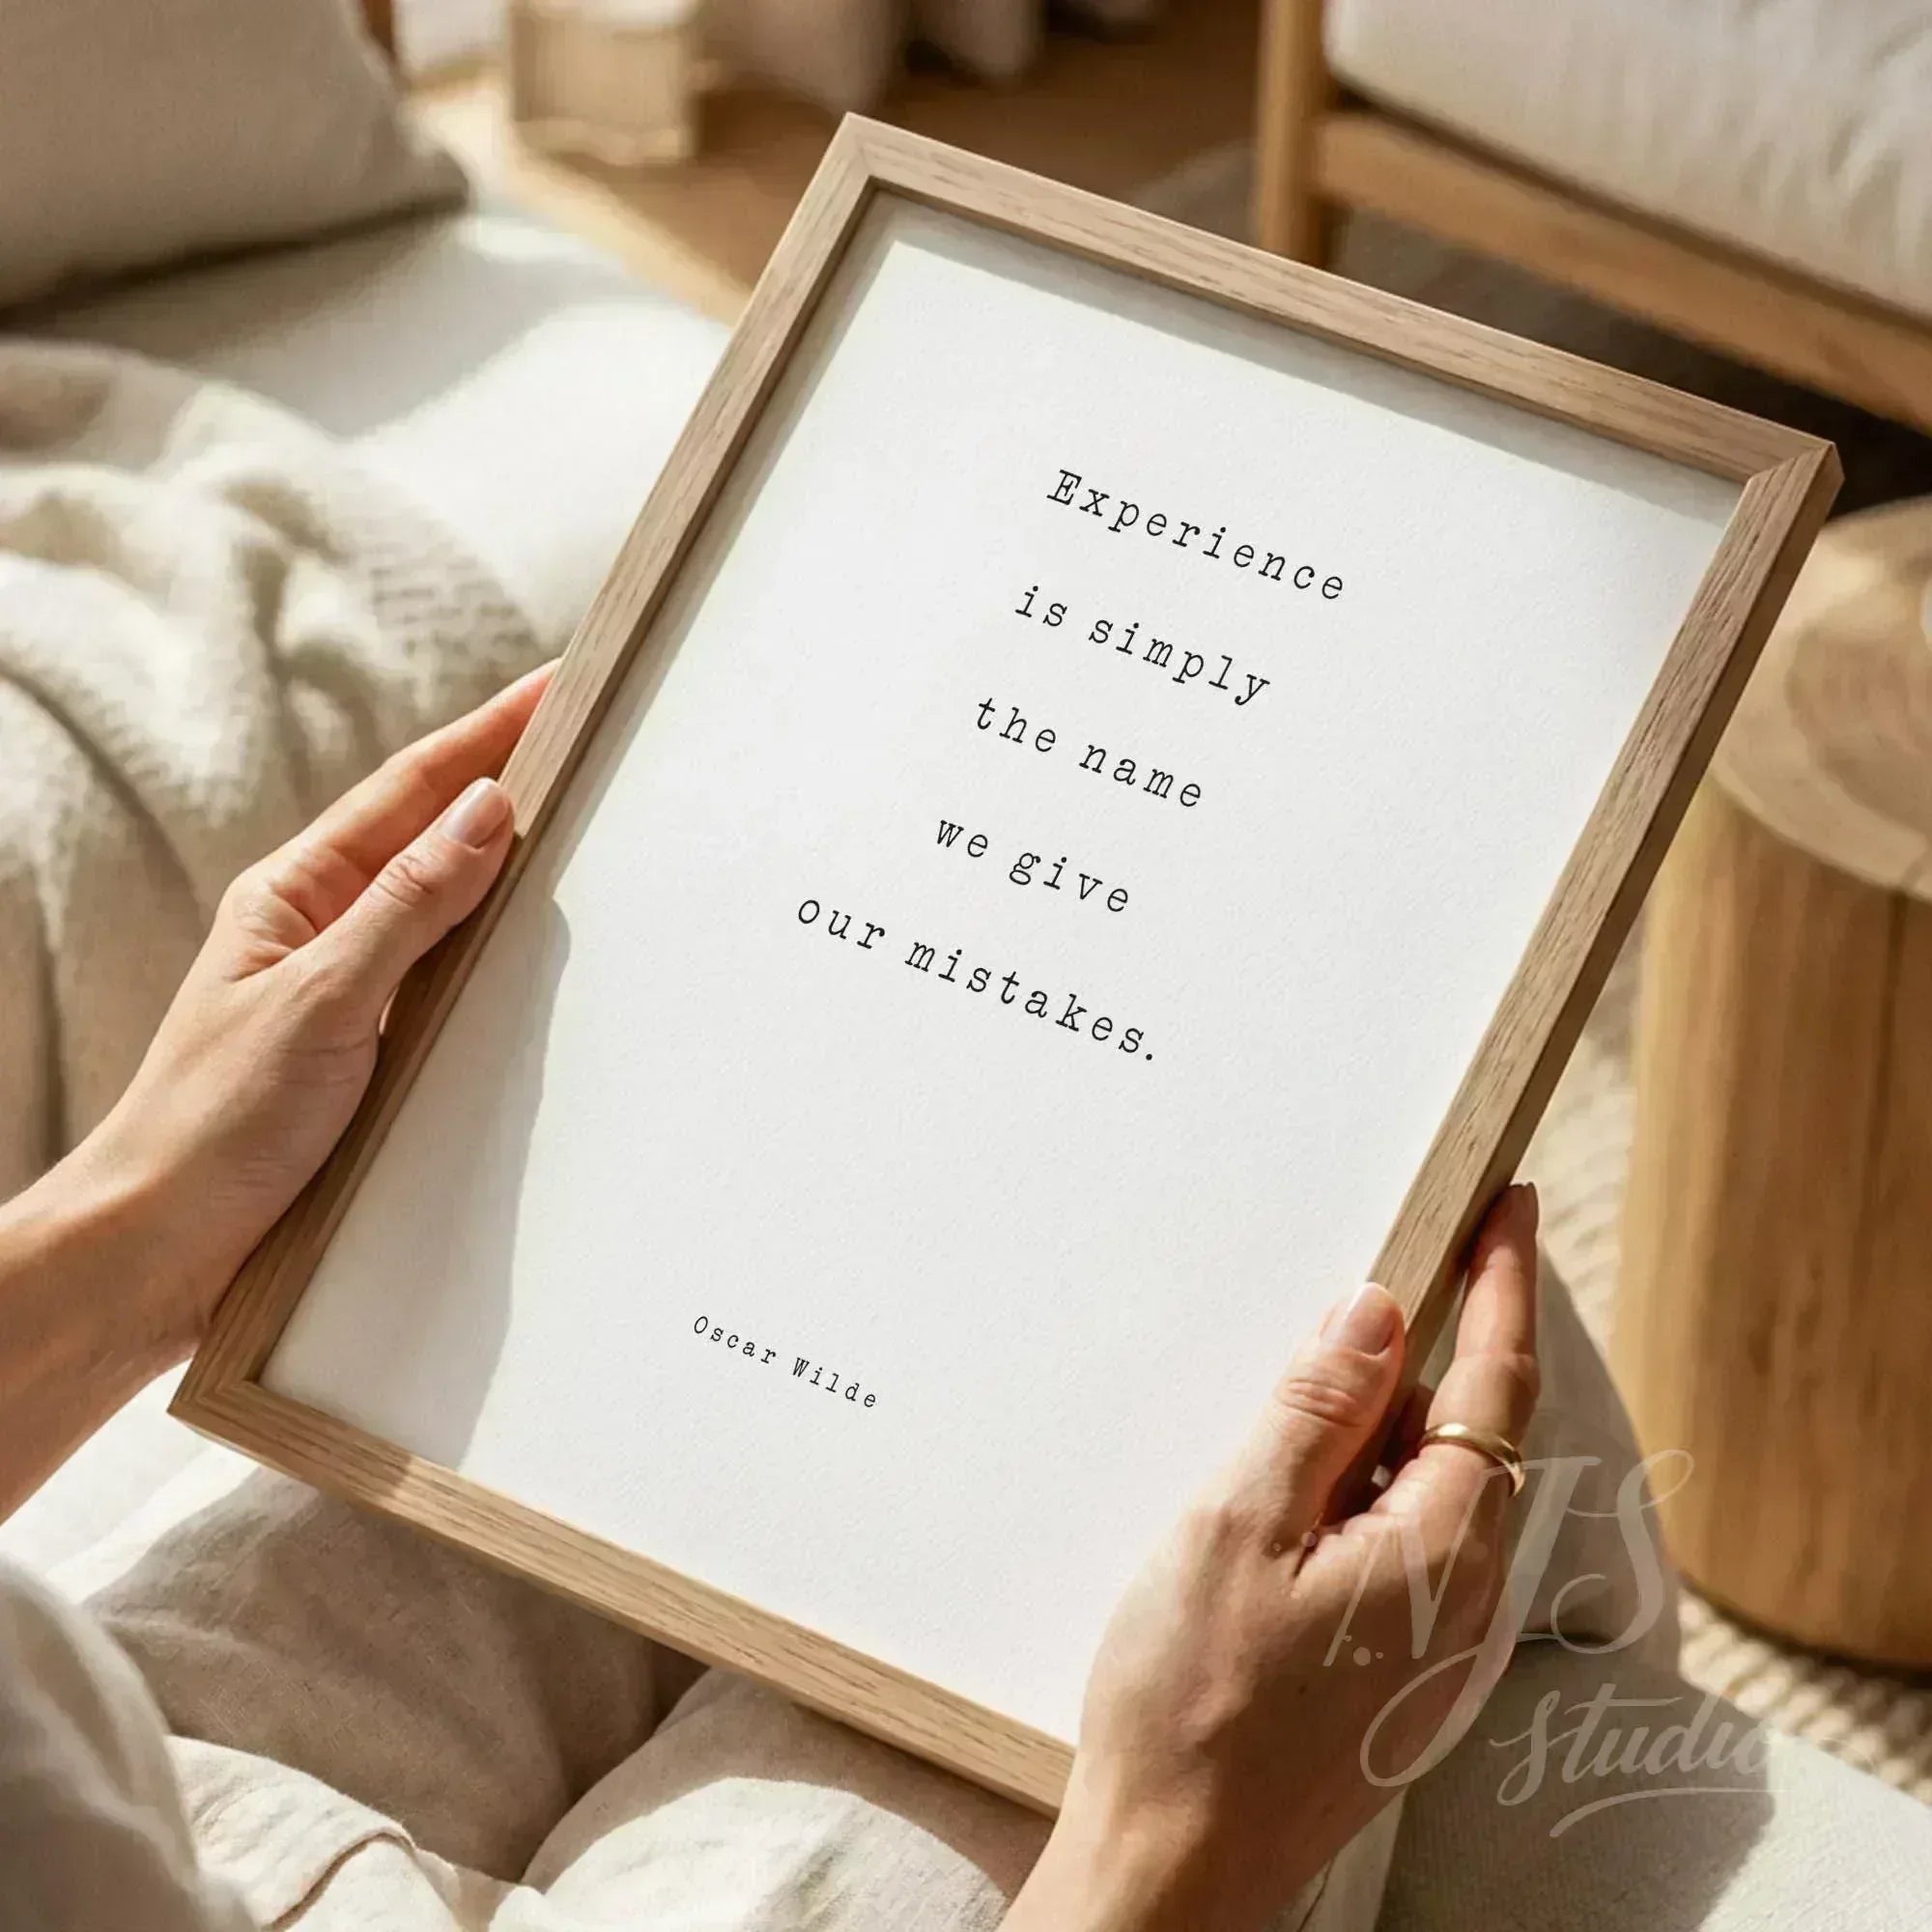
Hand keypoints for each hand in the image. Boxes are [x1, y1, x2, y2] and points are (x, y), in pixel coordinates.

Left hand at [77, 663, 554, 1360]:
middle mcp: (327, 931)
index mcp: (297, 894)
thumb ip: (408, 906)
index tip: (559, 687)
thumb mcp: (320, 1000)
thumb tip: (487, 812)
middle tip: (592, 739)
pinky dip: (502, 953)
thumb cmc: (212, 1124)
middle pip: (438, 835)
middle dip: (512, 781)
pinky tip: (546, 958)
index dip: (490, 733)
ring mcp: (353, 991)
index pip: (413, 789)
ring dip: (515, 867)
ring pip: (451, 909)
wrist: (159, 1248)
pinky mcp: (374, 1054)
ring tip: (590, 827)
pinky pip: (453, 983)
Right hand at [1009, 1186, 1539, 1931]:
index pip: (1495, 1382)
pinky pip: (1406, 1543)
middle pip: (1474, 1433)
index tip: (1511, 1203)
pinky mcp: (1394, 1674)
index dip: (1503, 1282)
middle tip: (1396, 1270)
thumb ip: (1316, 1412)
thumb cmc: (1190, 1704)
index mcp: (1440, 1552)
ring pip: (1435, 1490)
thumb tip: (1376, 1311)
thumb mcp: (1237, 1525)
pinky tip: (1298, 1492)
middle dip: (1441, 1344)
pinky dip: (1368, 1487)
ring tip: (1314, 1389)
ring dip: (1390, 1422)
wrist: (1172, 1868)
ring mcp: (1433, 1646)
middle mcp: (1462, 1600)